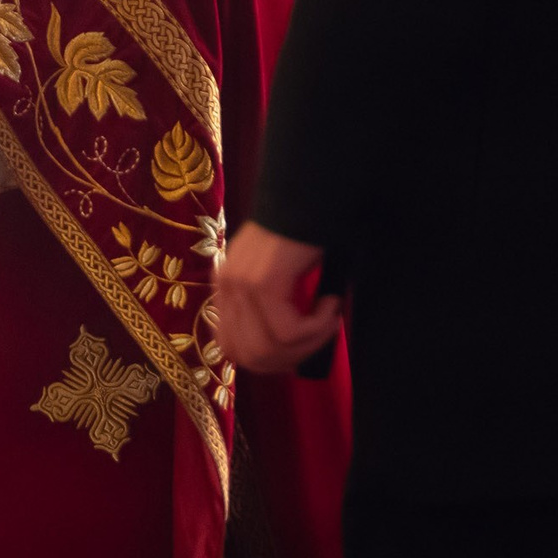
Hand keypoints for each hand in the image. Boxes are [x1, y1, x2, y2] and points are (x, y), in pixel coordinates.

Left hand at [212, 221, 340, 373]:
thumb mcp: (279, 275)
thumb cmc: (303, 234)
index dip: (264, 361)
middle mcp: (226, 288)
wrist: (310, 196)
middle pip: (248, 356)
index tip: (297, 352)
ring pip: (270, 347)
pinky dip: (318, 326)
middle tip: (320, 338)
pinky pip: (288, 330)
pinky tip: (332, 303)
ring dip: (310, 342)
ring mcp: (242, 286)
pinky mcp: (263, 283)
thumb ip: (272, 307)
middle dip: (290, 359)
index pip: (229, 347)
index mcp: (225, 287)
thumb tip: (288, 351)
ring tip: (330, 318)